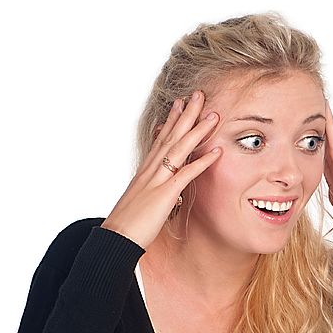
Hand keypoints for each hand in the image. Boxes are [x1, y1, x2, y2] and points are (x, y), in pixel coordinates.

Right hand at [101, 90, 221, 248]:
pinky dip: (202, 161)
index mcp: (146, 171)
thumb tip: (161, 184)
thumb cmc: (129, 224)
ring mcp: (158, 180)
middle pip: (171, 136)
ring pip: (179, 148)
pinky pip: (186, 173)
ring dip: (198, 130)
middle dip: (186, 114)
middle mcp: (151, 170)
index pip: (162, 139)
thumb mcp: (141, 200)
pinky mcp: (165, 194)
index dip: (173, 120)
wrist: (116, 237)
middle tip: (199, 95)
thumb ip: (150, 188)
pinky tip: (217, 151)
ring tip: (214, 115)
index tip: (181, 103)